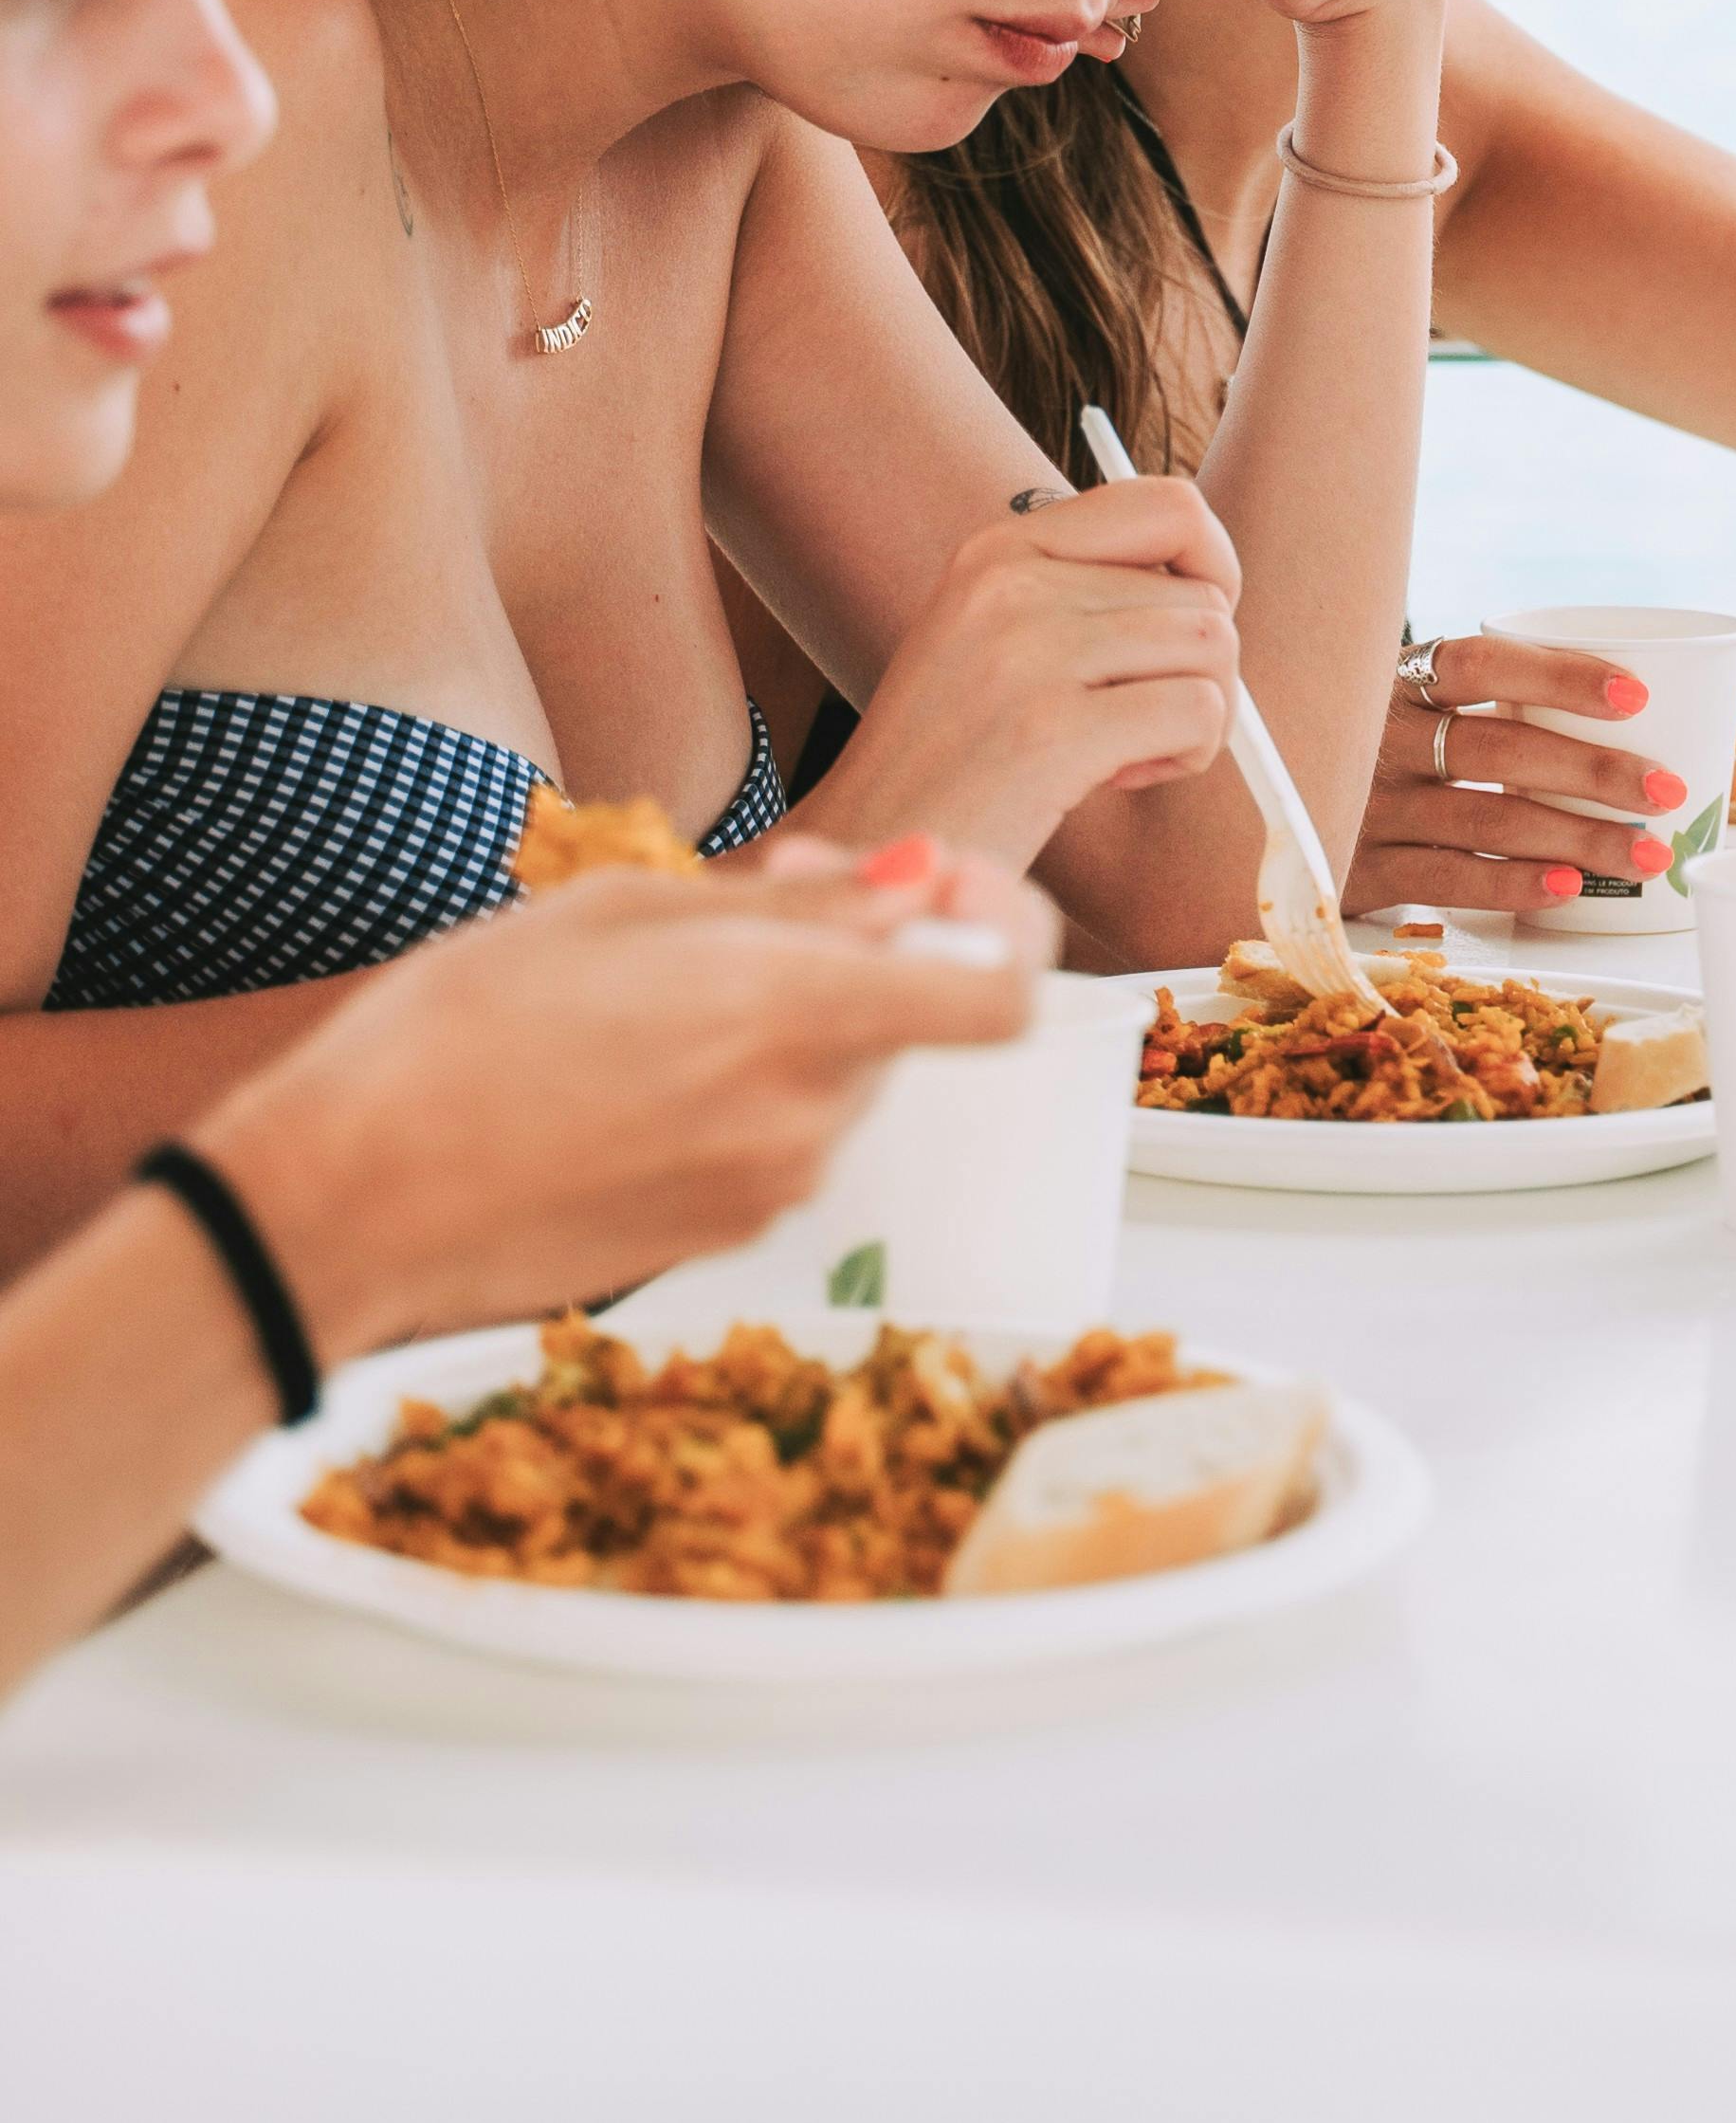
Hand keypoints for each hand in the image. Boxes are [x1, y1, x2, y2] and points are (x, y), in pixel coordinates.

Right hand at [207, 841, 1054, 1359]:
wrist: (347, 1201)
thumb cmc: (458, 1033)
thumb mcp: (624, 912)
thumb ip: (799, 904)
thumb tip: (916, 882)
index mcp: (796, 1016)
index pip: (1001, 994)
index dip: (997, 930)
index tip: (934, 891)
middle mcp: (807, 1116)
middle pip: (904, 1025)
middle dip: (854, 958)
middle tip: (745, 898)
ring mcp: (769, 1191)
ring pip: (836, 1083)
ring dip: (786, 1025)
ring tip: (649, 987)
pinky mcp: (722, 1240)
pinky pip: (774, 1142)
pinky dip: (738, 1094)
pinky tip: (623, 1068)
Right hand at [812, 475, 1242, 869]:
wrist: (868, 848)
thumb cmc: (949, 760)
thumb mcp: (993, 640)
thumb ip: (1085, 595)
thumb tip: (1213, 580)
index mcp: (998, 550)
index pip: (1169, 506)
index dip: (1213, 565)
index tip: (1187, 630)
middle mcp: (1011, 584)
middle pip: (1204, 594)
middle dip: (1196, 668)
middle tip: (1131, 722)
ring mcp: (1028, 653)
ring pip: (1213, 647)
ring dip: (1199, 714)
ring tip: (1123, 752)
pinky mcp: (1052, 732)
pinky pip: (1198, 711)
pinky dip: (1187, 754)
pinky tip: (1117, 779)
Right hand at [1347, 630, 1686, 917]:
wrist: (1264, 816)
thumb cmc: (1377, 753)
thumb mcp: (1406, 706)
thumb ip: (1479, 700)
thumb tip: (1635, 706)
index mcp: (1397, 681)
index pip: (1481, 663)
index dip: (1560, 675)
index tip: (1635, 695)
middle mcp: (1378, 739)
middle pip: (1499, 749)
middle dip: (1594, 770)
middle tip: (1665, 788)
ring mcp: (1367, 806)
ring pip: (1486, 819)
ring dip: (1576, 836)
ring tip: (1645, 850)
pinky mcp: (1358, 870)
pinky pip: (1447, 879)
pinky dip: (1512, 884)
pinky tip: (1567, 887)